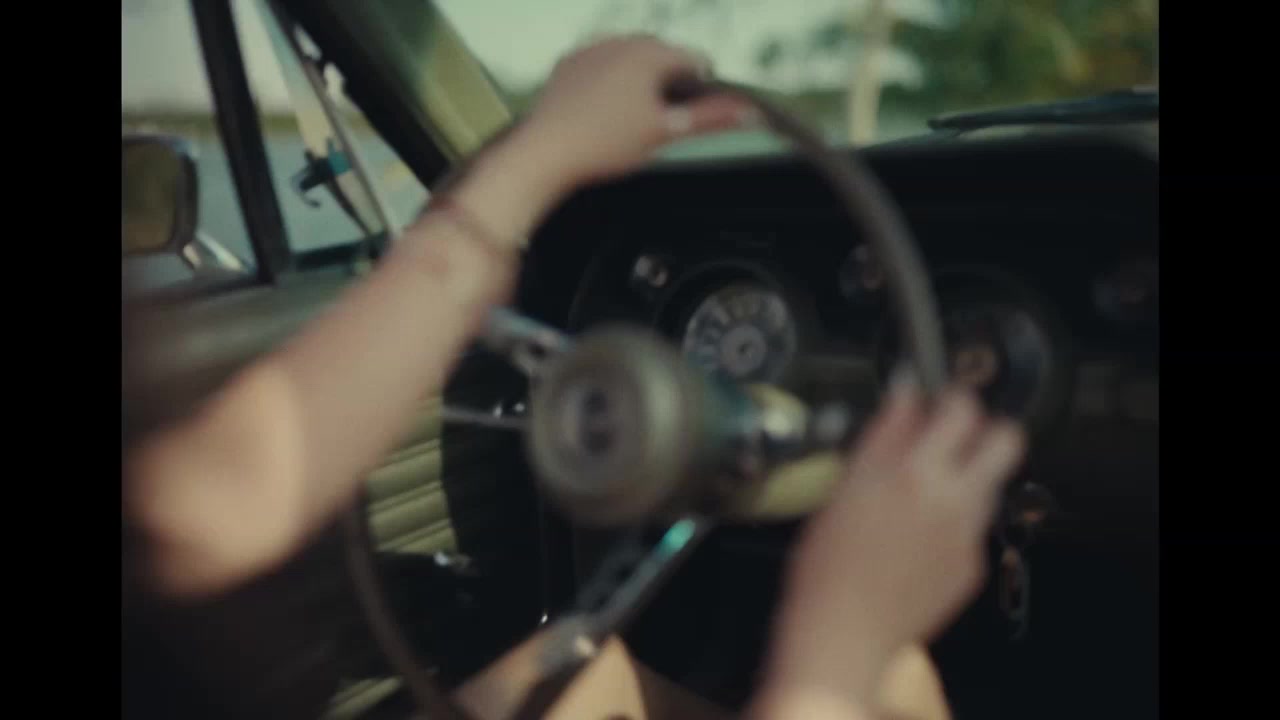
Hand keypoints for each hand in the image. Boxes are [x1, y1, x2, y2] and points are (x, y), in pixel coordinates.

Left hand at [521, 35, 753, 187]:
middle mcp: (620, 40)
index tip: (690, 115)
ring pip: (630, 58)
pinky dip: (609, 81)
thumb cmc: (606, 144)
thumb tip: (750, 113)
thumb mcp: (666, 132)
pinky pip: (600, 65)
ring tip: (631, 117)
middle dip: (668, 82)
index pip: (695, 60)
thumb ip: (711, 119)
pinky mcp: (568, 63)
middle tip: (661, 120)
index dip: (701, 88)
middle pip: (662, 56)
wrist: (546, 153)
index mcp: (649, 52)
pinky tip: (604, 110)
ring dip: (639, 79)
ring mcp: (591, 49)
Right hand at [764, 375, 1026, 703]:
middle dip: (984, 431)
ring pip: (991, 483)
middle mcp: (953, 500)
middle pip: (1006, 441)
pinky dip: (951, 522)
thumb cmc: (828, 565)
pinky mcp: (971, 567)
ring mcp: (968, 535)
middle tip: (953, 438)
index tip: (938, 401)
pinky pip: (973, 527)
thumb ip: (883, 436)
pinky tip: (915, 539)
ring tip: (923, 494)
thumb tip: (905, 394)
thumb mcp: (845, 488)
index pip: (961, 409)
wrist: (844, 633)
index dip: (952, 396)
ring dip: (967, 477)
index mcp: (915, 473)